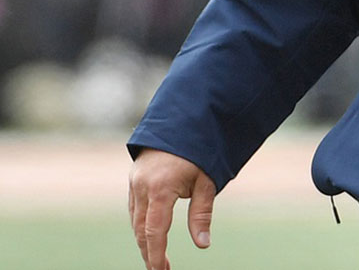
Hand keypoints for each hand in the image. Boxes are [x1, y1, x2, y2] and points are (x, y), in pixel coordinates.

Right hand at [129, 148, 216, 269]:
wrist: (183, 119)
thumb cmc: (200, 150)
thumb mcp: (206, 182)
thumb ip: (201, 214)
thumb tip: (203, 245)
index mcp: (160, 189)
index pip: (154, 232)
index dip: (156, 255)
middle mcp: (142, 187)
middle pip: (141, 230)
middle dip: (149, 252)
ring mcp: (134, 182)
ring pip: (135, 220)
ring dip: (143, 240)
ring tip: (156, 257)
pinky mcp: (134, 178)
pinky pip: (134, 208)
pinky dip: (140, 223)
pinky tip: (149, 233)